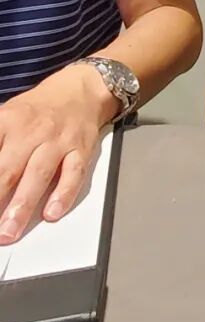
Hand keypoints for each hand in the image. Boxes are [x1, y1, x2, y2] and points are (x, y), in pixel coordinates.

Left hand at [0, 66, 116, 242]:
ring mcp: (58, 141)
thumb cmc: (36, 109)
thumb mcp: (4, 116)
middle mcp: (32, 131)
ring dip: (23, 205)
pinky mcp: (81, 149)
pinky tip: (52, 213)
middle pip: (8, 170)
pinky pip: (73, 174)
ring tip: (10, 230)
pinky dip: (63, 194)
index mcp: (6, 121)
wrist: (79, 91)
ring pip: (39, 174)